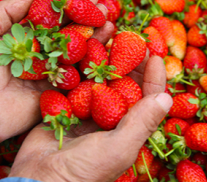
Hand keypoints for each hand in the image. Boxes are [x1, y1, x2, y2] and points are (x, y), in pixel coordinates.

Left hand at [0, 0, 112, 148]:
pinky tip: (107, 49)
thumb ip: (6, 11)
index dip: (67, 7)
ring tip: (109, 23)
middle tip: (103, 8)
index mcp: (26, 37)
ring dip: (95, 37)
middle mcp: (42, 53)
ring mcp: (52, 72)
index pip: (51, 18)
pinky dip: (93, 63)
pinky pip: (78, 75)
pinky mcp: (58, 91)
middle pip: (69, 33)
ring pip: (78, 52)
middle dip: (87, 19)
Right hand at [8, 55, 172, 181]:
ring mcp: (88, 112)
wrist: (39, 178)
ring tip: (109, 39)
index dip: (154, 77)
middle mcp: (111, 119)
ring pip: (102, 80)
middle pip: (126, 84)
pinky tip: (84, 50)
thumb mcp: (118, 148)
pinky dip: (82, 67)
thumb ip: (141, 123)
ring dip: (106, 60)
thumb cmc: (83, 170)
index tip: (156, 55)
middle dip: (131, 62)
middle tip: (131, 40)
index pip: (149, 99)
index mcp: (129, 129)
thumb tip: (166, 98)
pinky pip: (78, 82)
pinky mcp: (67, 106)